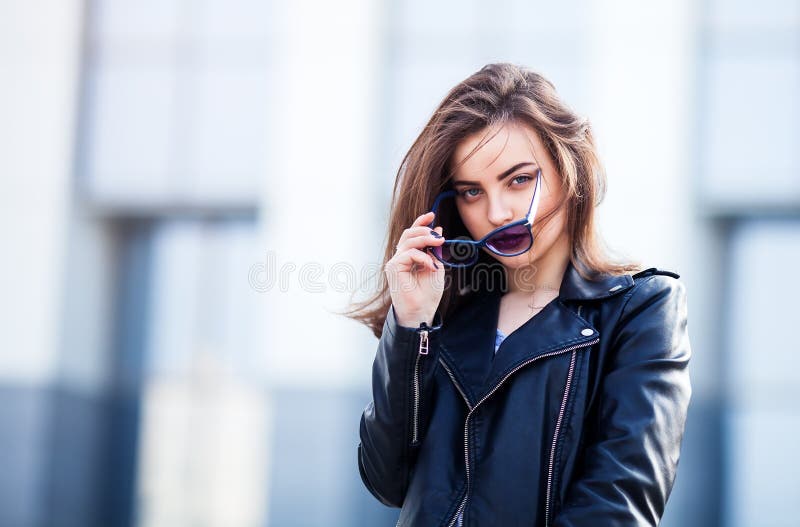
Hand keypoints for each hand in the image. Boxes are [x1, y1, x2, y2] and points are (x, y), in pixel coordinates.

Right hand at [384, 211, 445, 326]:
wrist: (422, 311)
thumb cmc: (428, 293)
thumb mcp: (436, 266)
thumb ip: (435, 249)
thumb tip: (437, 229)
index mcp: (410, 257)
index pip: (412, 234)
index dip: (420, 223)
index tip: (431, 215)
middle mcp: (400, 258)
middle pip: (408, 234)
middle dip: (424, 230)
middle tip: (439, 236)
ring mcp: (395, 262)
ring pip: (408, 241)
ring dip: (426, 240)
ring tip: (439, 243)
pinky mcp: (394, 267)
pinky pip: (408, 253)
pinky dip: (423, 257)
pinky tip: (432, 266)